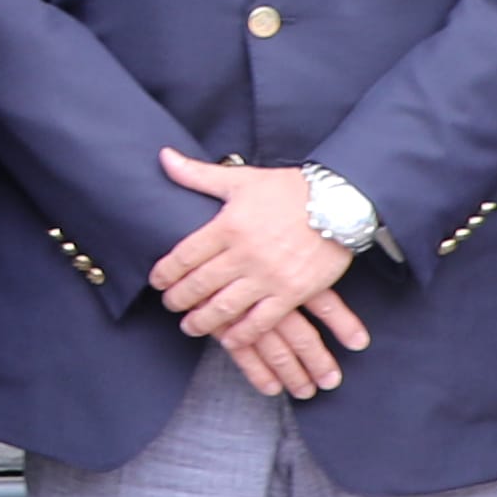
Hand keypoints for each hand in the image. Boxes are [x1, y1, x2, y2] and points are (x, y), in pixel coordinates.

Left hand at [149, 151, 371, 399]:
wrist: (339, 203)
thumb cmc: (288, 189)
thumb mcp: (241, 179)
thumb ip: (198, 175)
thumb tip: (164, 157)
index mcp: (228, 225)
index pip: (184, 256)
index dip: (165, 273)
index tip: (157, 282)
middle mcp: (244, 253)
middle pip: (199, 285)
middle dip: (179, 301)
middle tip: (170, 306)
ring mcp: (268, 276)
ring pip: (224, 308)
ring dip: (203, 322)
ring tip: (191, 327)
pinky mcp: (292, 292)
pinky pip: (260, 321)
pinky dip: (242, 334)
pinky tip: (229, 339)